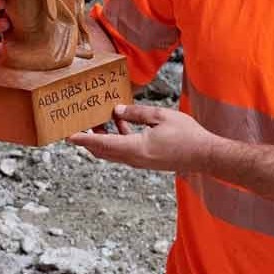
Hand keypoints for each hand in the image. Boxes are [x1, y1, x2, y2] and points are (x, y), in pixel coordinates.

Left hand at [68, 103, 222, 172]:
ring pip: (112, 152)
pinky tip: (120, 124)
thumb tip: (116, 110)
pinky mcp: (146, 161)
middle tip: (78, 125)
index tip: (68, 136)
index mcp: (135, 148)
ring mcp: (140, 162)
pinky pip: (123, 152)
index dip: (84, 139)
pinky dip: (116, 140)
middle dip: (88, 139)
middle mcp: (134, 159)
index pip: (102, 144)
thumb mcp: (160, 116)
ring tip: (98, 120)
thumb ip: (136, 113)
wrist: (204, 155)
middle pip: (103, 151)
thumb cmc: (186, 135)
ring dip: (102, 139)